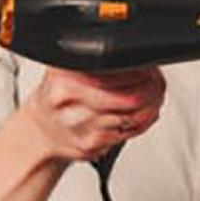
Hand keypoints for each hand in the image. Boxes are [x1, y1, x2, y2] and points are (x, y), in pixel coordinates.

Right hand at [24, 67, 166, 161]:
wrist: (42, 130)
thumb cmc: (62, 98)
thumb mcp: (69, 69)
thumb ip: (98, 61)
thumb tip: (139, 56)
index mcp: (66, 76)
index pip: (118, 72)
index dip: (143, 70)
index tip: (150, 68)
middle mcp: (71, 101)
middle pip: (132, 97)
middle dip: (153, 90)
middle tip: (157, 84)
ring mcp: (80, 125)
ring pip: (135, 116)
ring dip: (152, 107)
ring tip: (153, 98)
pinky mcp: (91, 145)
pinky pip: (130, 132)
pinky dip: (143, 123)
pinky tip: (140, 115)